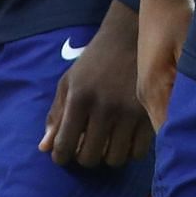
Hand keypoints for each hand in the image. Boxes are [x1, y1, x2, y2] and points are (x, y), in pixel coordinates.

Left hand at [41, 1, 151, 167]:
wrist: (130, 37)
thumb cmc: (94, 61)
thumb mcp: (69, 82)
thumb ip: (56, 115)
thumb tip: (45, 148)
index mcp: (80, 99)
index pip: (64, 145)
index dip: (60, 156)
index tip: (63, 154)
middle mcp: (104, 108)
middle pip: (89, 157)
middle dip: (83, 157)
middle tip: (85, 147)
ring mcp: (130, 112)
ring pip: (114, 159)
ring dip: (107, 157)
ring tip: (106, 145)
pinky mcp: (150, 113)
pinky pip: (138, 152)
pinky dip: (129, 152)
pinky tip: (125, 141)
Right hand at [136, 0, 192, 130]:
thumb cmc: (180, 16)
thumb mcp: (192, 50)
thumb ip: (195, 87)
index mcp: (154, 91)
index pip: (169, 136)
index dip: (190, 148)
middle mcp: (147, 95)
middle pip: (167, 132)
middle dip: (192, 141)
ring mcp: (148, 89)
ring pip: (166, 121)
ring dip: (188, 127)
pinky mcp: (155, 80)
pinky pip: (167, 108)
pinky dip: (183, 114)